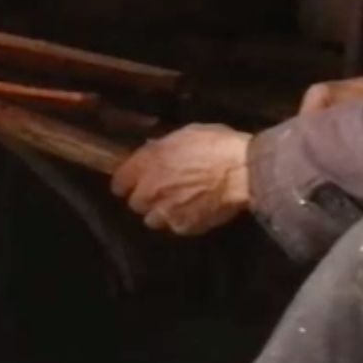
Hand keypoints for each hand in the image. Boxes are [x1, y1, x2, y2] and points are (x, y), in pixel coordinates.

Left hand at [110, 124, 251, 236]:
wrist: (242, 171)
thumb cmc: (217, 145)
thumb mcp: (184, 135)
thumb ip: (162, 147)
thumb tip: (152, 151)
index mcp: (148, 162)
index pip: (119, 181)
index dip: (126, 182)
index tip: (132, 182)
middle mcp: (151, 189)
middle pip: (135, 204)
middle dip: (145, 199)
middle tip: (161, 192)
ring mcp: (166, 211)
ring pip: (152, 220)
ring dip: (161, 213)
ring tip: (176, 205)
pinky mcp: (184, 226)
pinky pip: (175, 227)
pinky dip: (181, 221)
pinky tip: (194, 211)